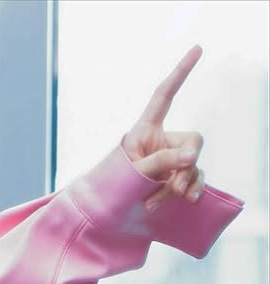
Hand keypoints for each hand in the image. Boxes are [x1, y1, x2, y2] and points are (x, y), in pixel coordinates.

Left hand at [121, 45, 205, 210]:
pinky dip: (191, 190)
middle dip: (185, 165)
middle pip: (191, 140)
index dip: (180, 73)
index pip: (164, 95)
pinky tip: (189, 200)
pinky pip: (196, 179)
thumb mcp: (134, 172)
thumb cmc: (113, 188)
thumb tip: (192, 157)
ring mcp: (172, 161)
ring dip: (179, 185)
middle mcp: (163, 141)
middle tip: (175, 187)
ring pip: (192, 165)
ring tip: (155, 203)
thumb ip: (161, 162)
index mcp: (146, 129)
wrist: (107, 212)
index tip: (197, 49)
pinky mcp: (178, 178)